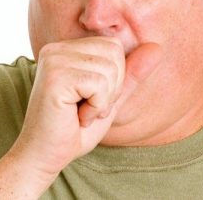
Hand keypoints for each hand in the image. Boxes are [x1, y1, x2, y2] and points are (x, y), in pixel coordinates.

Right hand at [11, 37, 160, 182]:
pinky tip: (77, 117)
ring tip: (81, 113)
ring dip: (103, 100)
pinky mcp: (55, 77)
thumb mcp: (110, 98)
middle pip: (114, 52)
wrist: (45, 156)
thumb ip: (130, 73)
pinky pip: (99, 84)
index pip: (113, 45)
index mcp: (65, 48)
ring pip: (109, 69)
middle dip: (111, 87)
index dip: (114, 78)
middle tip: (86, 107)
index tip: (90, 99)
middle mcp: (56, 48)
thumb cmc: (74, 130)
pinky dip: (96, 107)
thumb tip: (157, 47)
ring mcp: (53, 60)